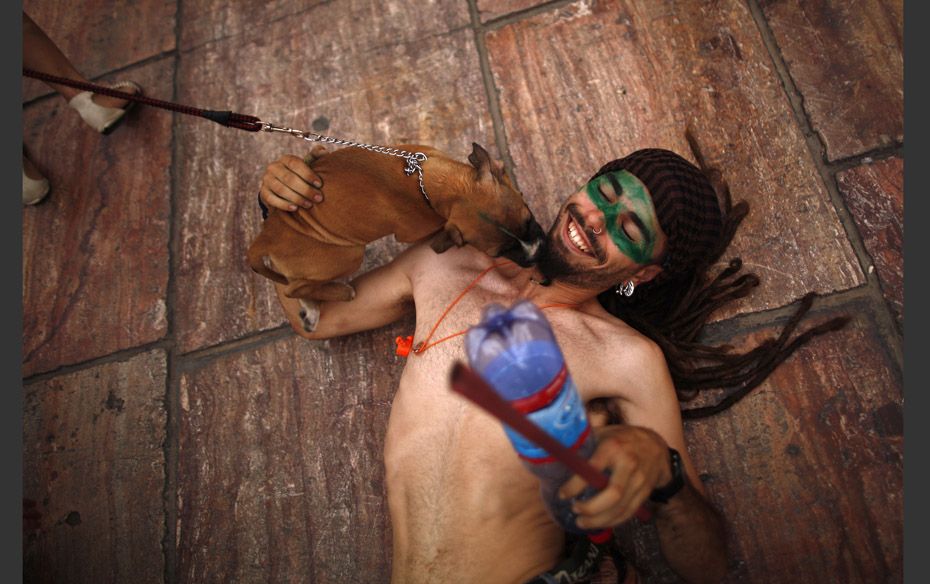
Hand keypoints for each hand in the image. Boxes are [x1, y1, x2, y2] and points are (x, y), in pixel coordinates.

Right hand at [259, 145, 327, 210]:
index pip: (295, 164)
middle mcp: (274, 167)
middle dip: (305, 189)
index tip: (319, 184)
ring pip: (281, 189)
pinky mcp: (263, 192)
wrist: (283, 188)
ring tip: (309, 204)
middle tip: (318, 198)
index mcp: (286, 159)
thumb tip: (324, 151)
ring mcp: (267, 180)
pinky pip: (272, 199)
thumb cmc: (300, 175)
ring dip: (296, 198)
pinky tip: (295, 208)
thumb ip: (315, 157)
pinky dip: (284, 204)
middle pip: (289, 178)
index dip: (308, 174)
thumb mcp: (307, 165)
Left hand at [558, 425, 672, 528]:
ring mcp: (639, 480)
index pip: (593, 469)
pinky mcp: (645, 492)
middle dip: (591, 507)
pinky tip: (599, 523)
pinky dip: (612, 522)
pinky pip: (629, 512)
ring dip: (600, 520)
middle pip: (612, 494)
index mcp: (612, 447)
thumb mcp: (603, 433)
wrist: (656, 445)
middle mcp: (628, 464)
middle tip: (574, 509)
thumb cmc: (621, 438)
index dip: (575, 485)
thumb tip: (555, 451)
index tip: (562, 494)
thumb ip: (584, 443)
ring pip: (621, 507)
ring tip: (581, 522)